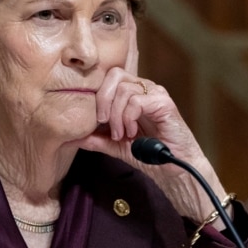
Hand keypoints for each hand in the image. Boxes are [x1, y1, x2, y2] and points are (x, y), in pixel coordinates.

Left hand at [76, 11, 228, 223]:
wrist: (175, 172)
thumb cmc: (150, 156)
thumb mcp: (116, 147)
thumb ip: (96, 139)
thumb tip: (72, 135)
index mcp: (131, 94)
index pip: (107, 78)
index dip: (96, 94)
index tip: (94, 120)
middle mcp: (143, 89)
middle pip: (113, 75)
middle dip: (102, 100)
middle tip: (102, 123)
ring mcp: (154, 93)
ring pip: (123, 88)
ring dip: (115, 114)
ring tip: (120, 133)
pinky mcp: (164, 102)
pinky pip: (137, 100)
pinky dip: (128, 116)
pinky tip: (131, 132)